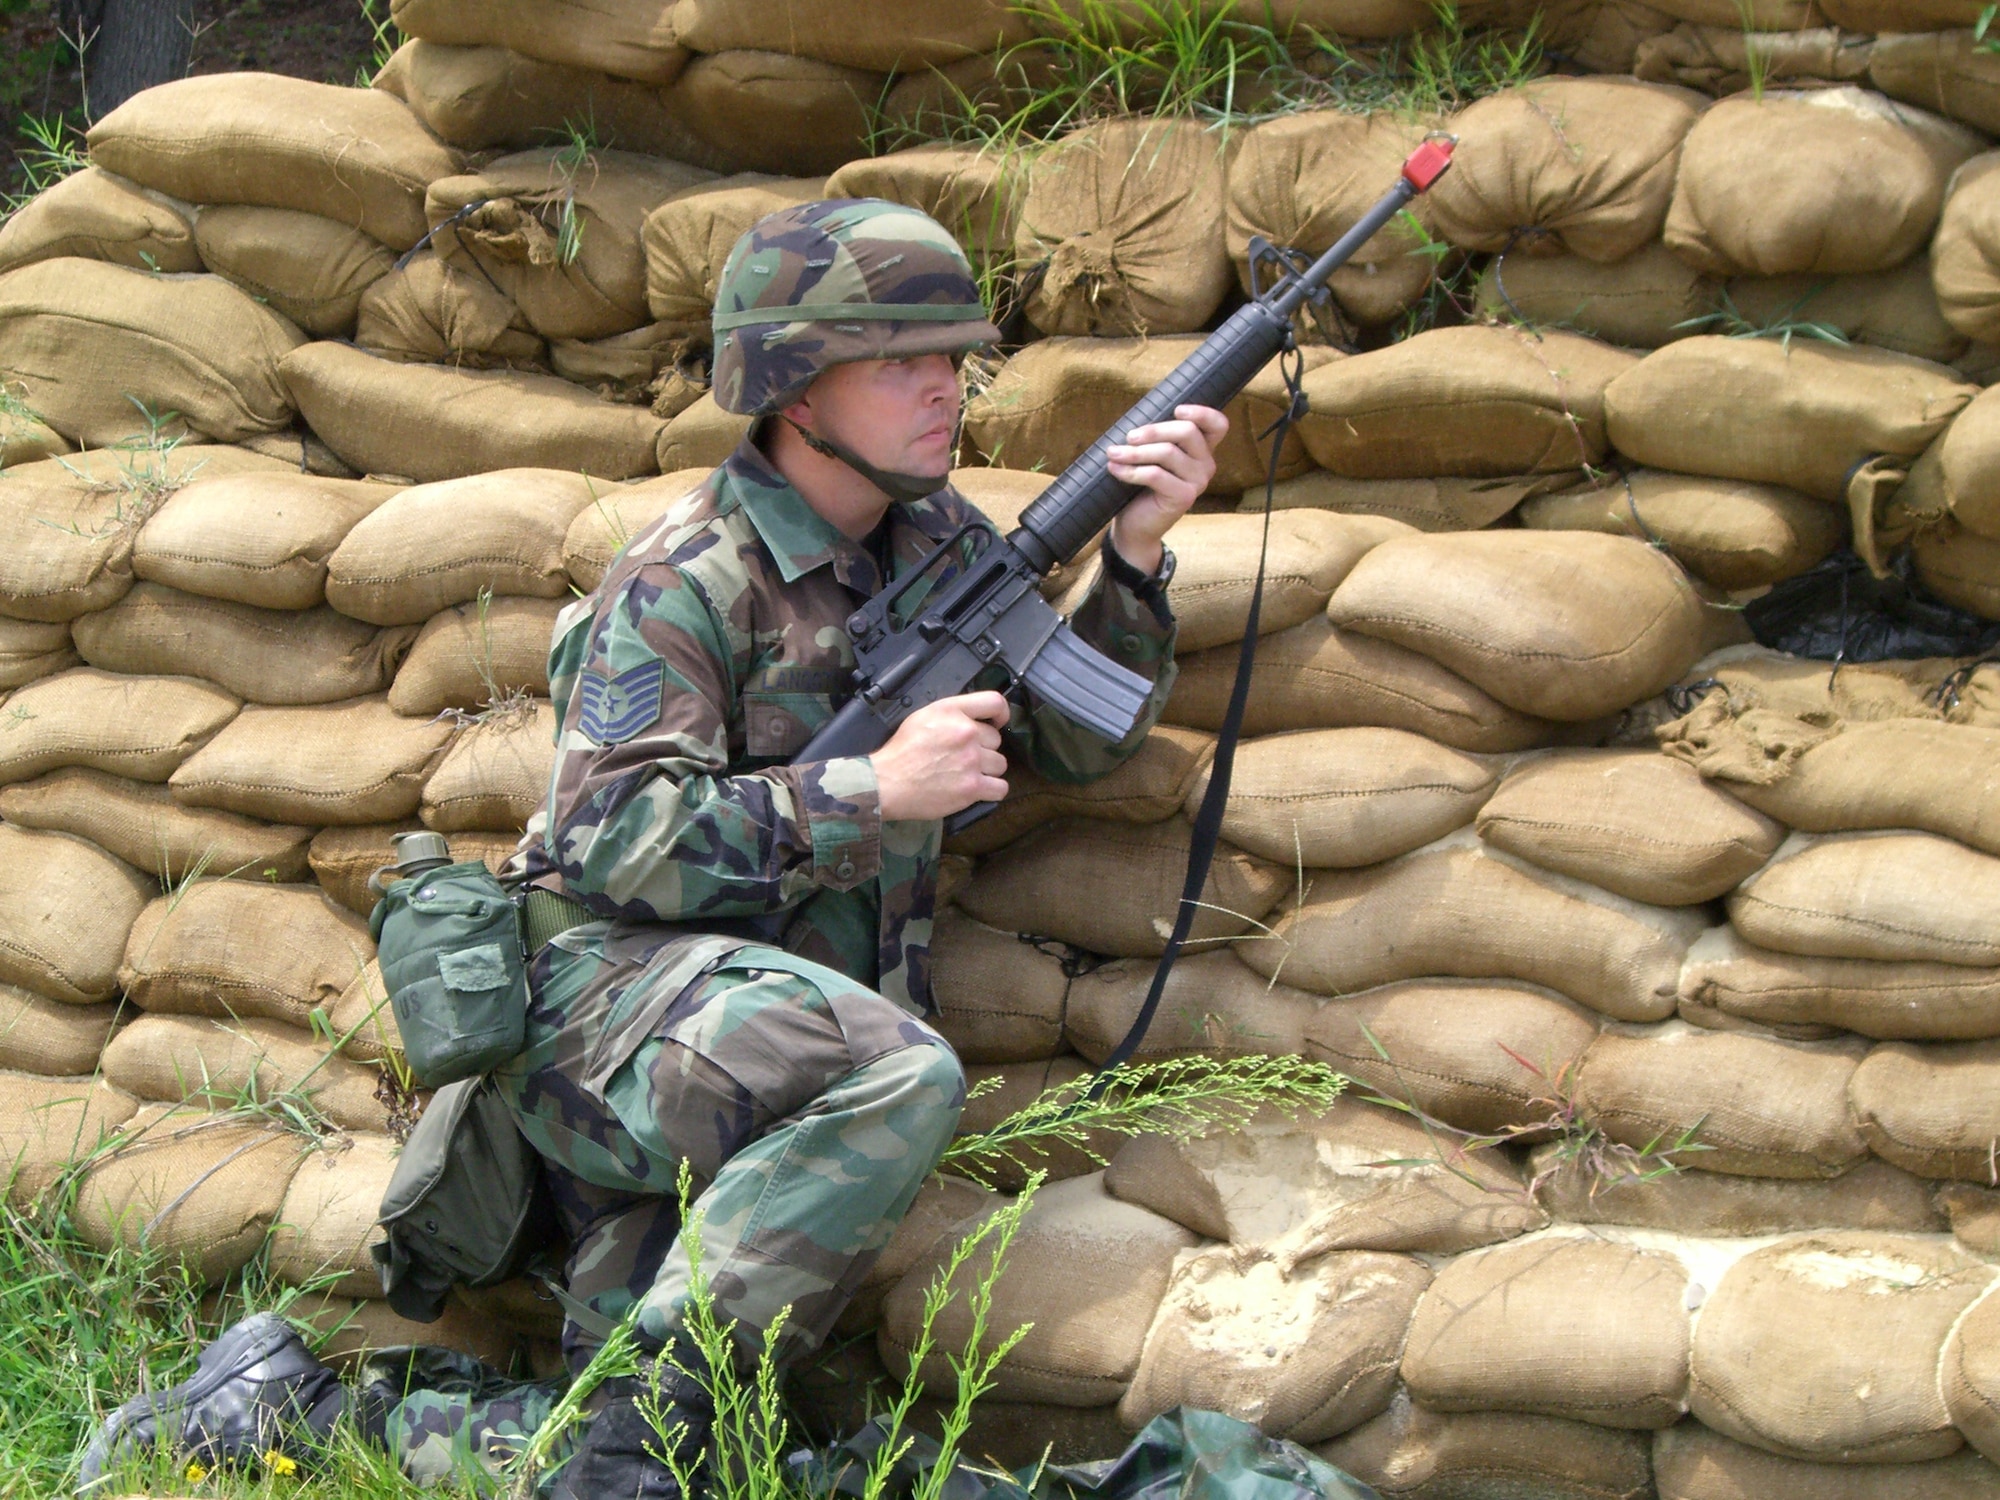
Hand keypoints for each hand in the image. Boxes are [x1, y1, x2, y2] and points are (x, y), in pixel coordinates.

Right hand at [871, 691, 1010, 821]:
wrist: (887, 783)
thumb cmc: (901, 752)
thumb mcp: (923, 717)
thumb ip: (952, 714)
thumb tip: (973, 719)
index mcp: (952, 711)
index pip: (994, 702)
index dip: (1001, 713)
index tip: (998, 723)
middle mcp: (966, 732)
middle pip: (996, 739)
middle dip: (983, 748)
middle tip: (964, 757)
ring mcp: (971, 760)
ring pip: (1000, 764)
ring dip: (987, 770)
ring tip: (967, 774)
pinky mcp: (972, 787)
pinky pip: (1000, 788)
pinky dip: (991, 790)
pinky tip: (978, 789)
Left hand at [1105, 404, 1228, 574]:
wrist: (1136, 526)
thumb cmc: (1140, 486)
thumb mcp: (1151, 456)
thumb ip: (1155, 437)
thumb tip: (1138, 415)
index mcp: (1202, 450)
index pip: (1218, 425)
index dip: (1202, 412)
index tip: (1176, 410)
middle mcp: (1206, 465)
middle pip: (1187, 431)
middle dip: (1153, 430)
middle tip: (1128, 437)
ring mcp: (1198, 482)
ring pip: (1168, 452)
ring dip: (1135, 452)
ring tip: (1113, 454)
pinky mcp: (1185, 497)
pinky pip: (1156, 474)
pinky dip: (1131, 470)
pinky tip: (1115, 469)